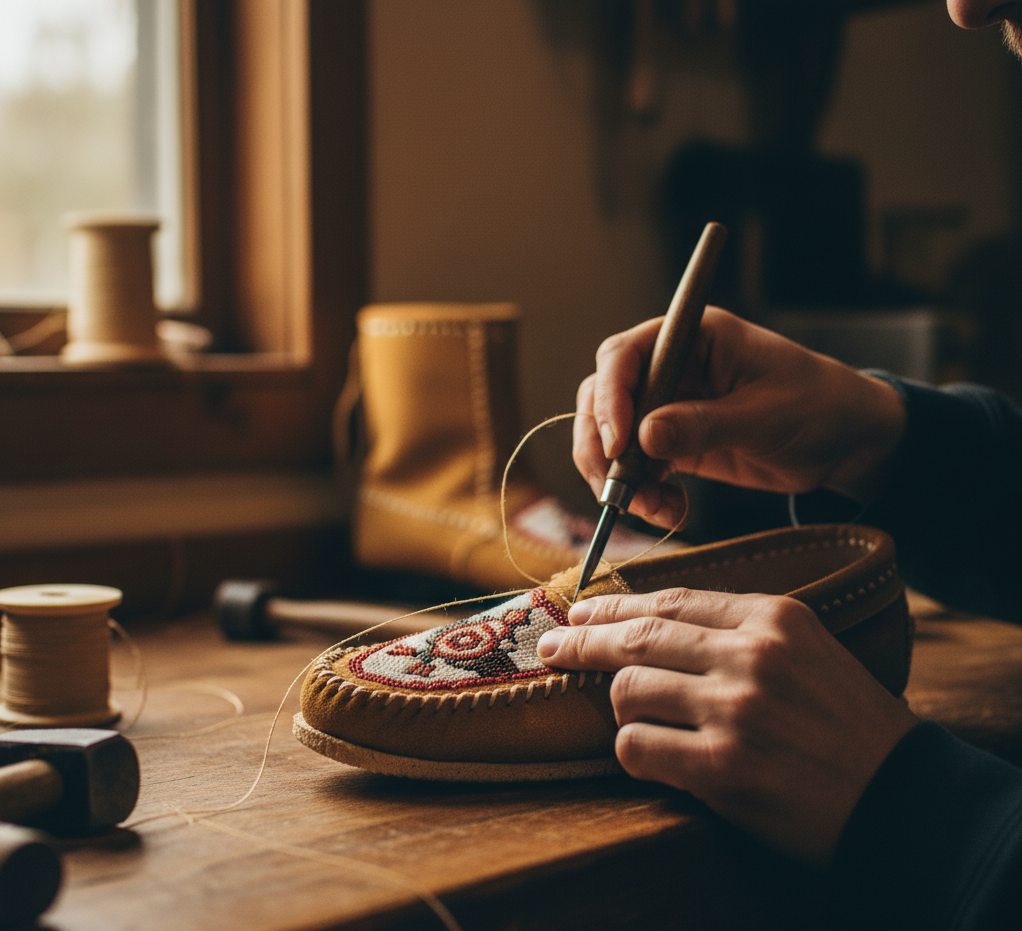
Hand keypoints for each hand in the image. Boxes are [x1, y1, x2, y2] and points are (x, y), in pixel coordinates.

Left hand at [537, 588, 917, 864]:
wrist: (903, 797)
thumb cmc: (848, 723)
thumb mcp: (807, 649)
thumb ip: (737, 631)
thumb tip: (652, 623)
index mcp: (773, 618)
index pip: (670, 599)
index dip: (615, 604)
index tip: (581, 609)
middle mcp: (751, 656)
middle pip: (637, 637)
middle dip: (582, 641)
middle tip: (551, 645)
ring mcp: (736, 711)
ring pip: (629, 692)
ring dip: (621, 708)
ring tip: (635, 719)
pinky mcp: (724, 769)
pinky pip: (638, 748)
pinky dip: (633, 751)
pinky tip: (651, 756)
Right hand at [573, 307, 906, 527]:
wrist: (848, 443)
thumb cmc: (819, 406)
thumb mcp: (764, 416)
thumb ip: (703, 425)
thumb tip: (642, 437)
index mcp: (693, 337)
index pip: (624, 355)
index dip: (611, 396)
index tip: (619, 443)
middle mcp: (672, 366)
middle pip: (603, 396)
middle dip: (601, 444)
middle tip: (616, 487)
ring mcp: (669, 405)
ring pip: (612, 435)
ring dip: (619, 475)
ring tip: (651, 507)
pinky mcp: (673, 442)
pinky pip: (637, 465)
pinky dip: (642, 491)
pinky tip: (668, 509)